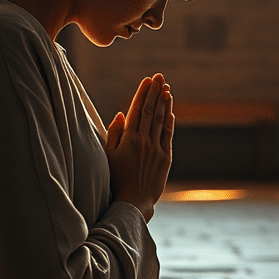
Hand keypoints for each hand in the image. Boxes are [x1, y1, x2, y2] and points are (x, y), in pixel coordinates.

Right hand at [105, 73, 174, 222]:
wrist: (133, 202)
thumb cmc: (116, 179)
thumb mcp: (108, 156)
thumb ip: (114, 133)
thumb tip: (122, 113)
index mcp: (128, 139)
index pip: (137, 110)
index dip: (142, 93)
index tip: (147, 80)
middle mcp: (144, 141)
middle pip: (151, 111)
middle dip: (155, 92)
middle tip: (159, 77)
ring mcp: (156, 149)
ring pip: (161, 120)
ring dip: (164, 103)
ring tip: (166, 88)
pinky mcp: (166, 158)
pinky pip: (169, 135)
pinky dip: (170, 121)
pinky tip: (170, 110)